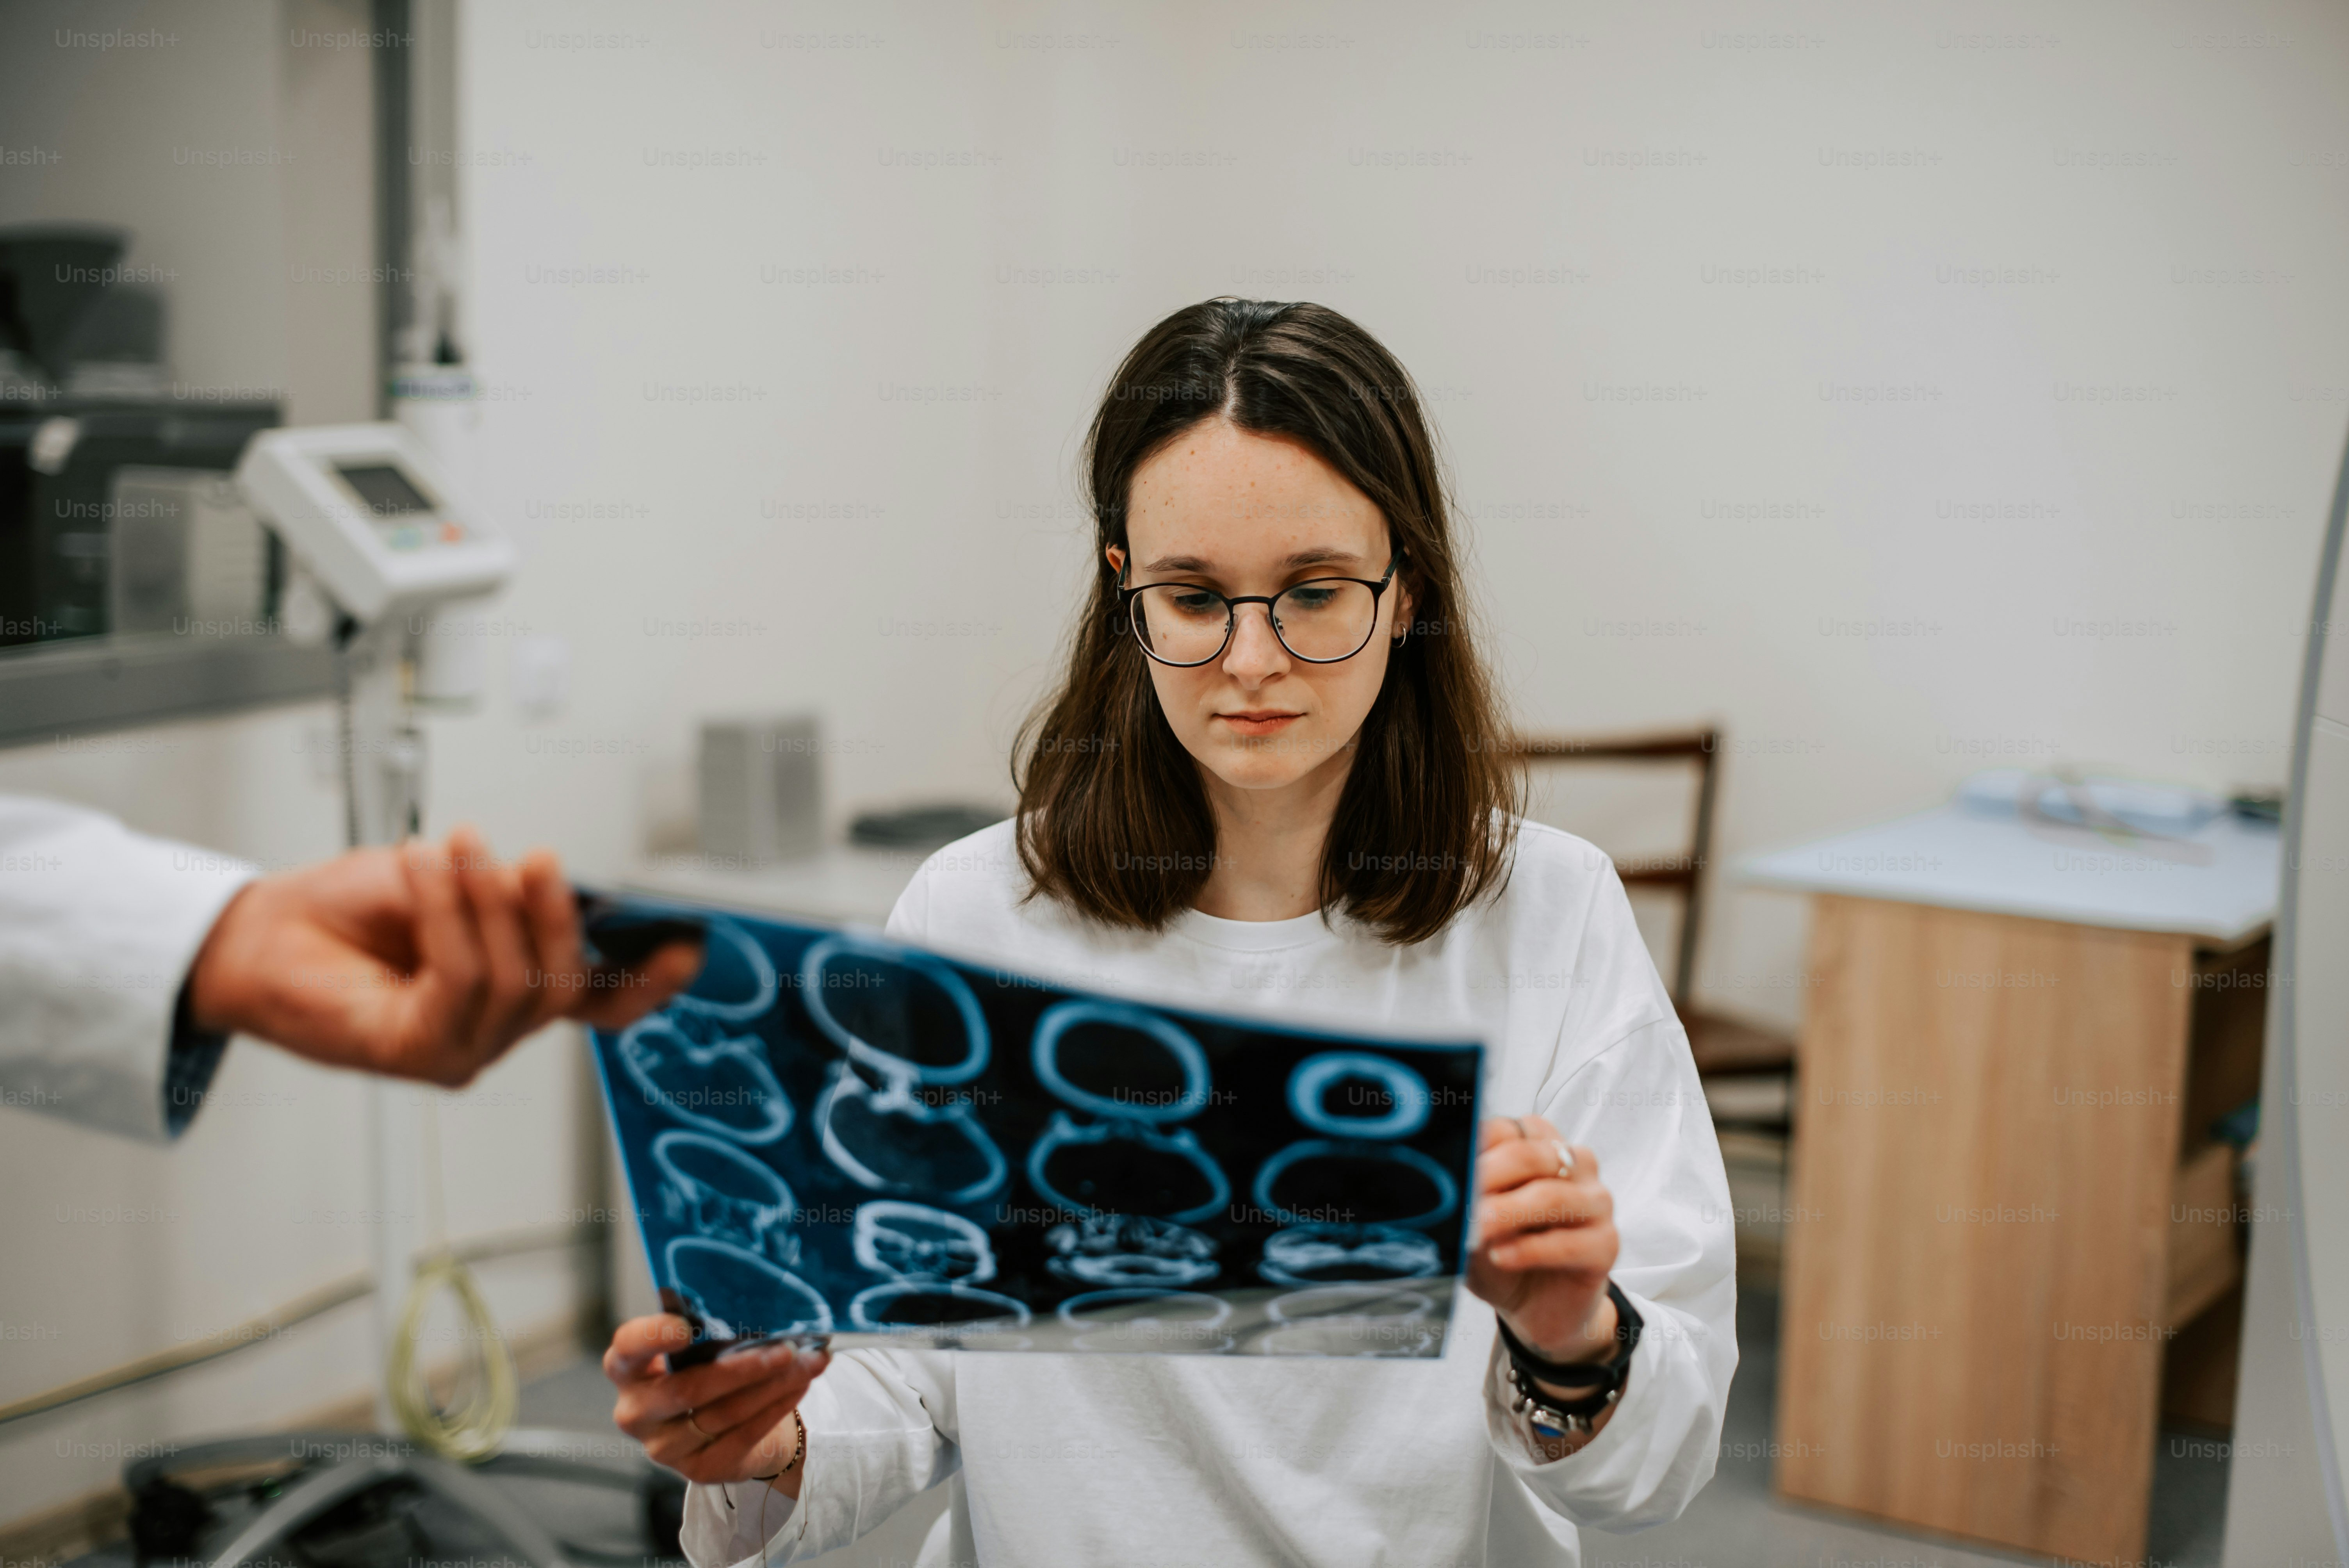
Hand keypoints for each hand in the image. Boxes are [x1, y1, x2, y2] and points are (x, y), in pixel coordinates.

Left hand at [185, 825, 702, 1086]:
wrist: (256, 934)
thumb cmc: (343, 912)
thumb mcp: (443, 881)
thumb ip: (500, 892)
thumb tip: (541, 882)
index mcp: (514, 991)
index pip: (599, 1002)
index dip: (648, 980)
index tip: (687, 945)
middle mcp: (493, 1030)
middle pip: (563, 982)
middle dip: (550, 912)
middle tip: (529, 856)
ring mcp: (458, 1050)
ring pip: (513, 981)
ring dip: (483, 902)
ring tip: (449, 849)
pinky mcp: (414, 1053)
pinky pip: (458, 981)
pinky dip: (446, 915)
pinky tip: (423, 870)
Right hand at [606, 1314, 829, 1488]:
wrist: (723, 1427)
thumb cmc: (705, 1369)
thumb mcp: (696, 1347)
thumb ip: (705, 1328)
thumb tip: (754, 1301)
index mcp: (627, 1369)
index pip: (627, 1349)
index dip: (651, 1337)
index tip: (684, 1327)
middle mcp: (637, 1412)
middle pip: (687, 1389)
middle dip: (743, 1368)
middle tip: (787, 1348)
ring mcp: (664, 1447)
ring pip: (724, 1414)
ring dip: (773, 1385)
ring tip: (807, 1362)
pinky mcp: (698, 1470)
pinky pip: (744, 1436)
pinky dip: (777, 1407)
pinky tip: (799, 1386)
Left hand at [1466, 1114, 1620, 1364]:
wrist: (1536, 1309)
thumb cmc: (1501, 1254)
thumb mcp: (1470, 1226)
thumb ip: (1463, 1201)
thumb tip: (1447, 1187)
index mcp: (1537, 1145)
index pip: (1505, 1129)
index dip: (1473, 1149)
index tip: (1446, 1173)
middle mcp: (1573, 1164)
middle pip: (1527, 1156)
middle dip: (1487, 1178)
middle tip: (1458, 1201)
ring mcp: (1595, 1201)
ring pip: (1551, 1195)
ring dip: (1508, 1213)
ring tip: (1476, 1230)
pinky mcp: (1607, 1243)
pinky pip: (1570, 1241)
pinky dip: (1530, 1250)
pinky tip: (1501, 1256)